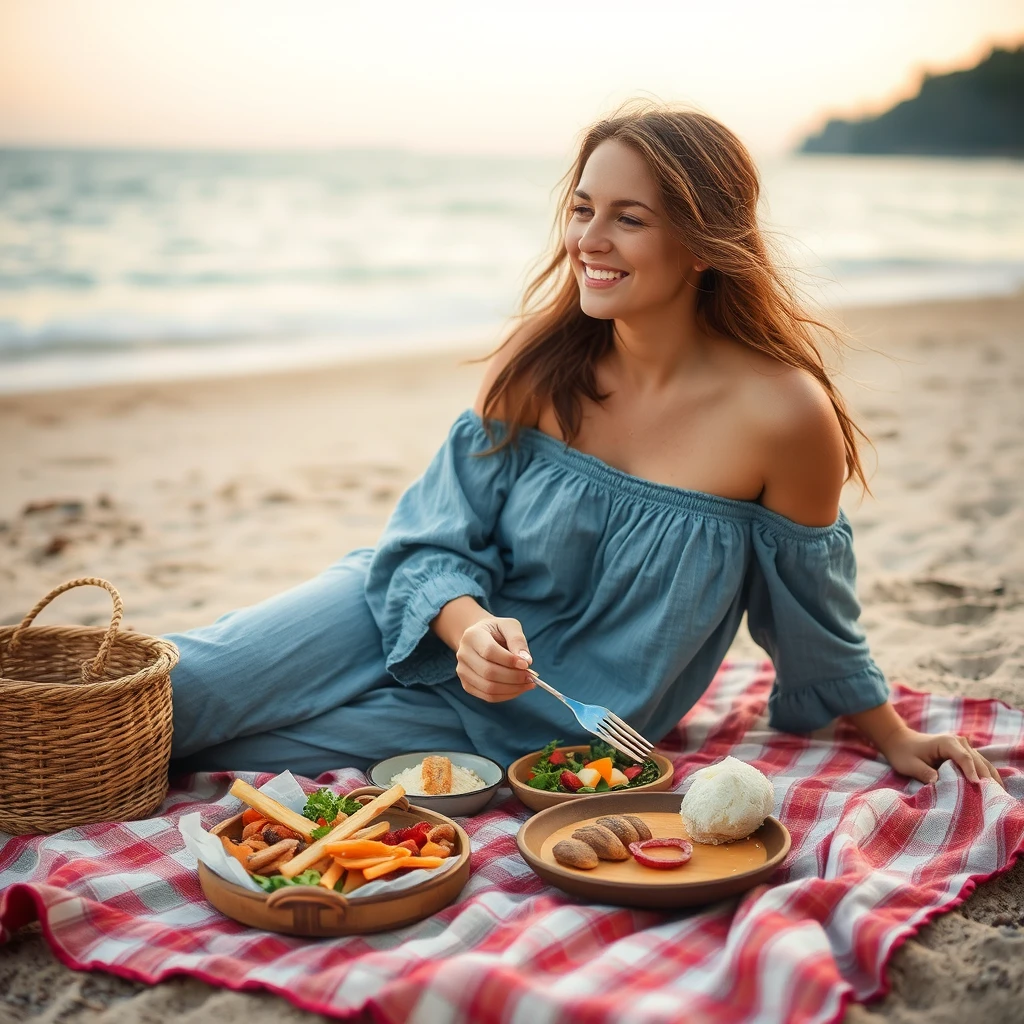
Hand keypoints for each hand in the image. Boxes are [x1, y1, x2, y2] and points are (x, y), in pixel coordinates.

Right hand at [455, 616, 534, 702]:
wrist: (481, 638)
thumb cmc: (497, 631)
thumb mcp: (509, 626)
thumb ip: (517, 640)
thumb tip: (526, 661)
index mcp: (472, 635)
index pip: (489, 652)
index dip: (509, 660)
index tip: (527, 664)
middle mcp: (463, 654)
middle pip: (488, 672)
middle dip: (513, 677)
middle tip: (531, 676)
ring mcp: (463, 671)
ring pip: (488, 688)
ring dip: (513, 688)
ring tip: (528, 683)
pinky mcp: (467, 685)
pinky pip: (488, 697)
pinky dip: (507, 695)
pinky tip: (519, 688)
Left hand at [879, 727, 1003, 787]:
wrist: (900, 741)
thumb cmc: (904, 753)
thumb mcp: (910, 764)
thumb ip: (924, 773)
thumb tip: (938, 783)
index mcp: (946, 742)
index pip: (964, 757)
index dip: (972, 771)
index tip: (977, 785)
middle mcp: (959, 742)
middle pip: (978, 761)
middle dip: (987, 778)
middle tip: (994, 797)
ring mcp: (964, 747)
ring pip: (983, 763)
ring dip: (991, 778)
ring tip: (998, 796)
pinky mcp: (964, 754)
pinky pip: (979, 765)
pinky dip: (986, 776)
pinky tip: (993, 790)